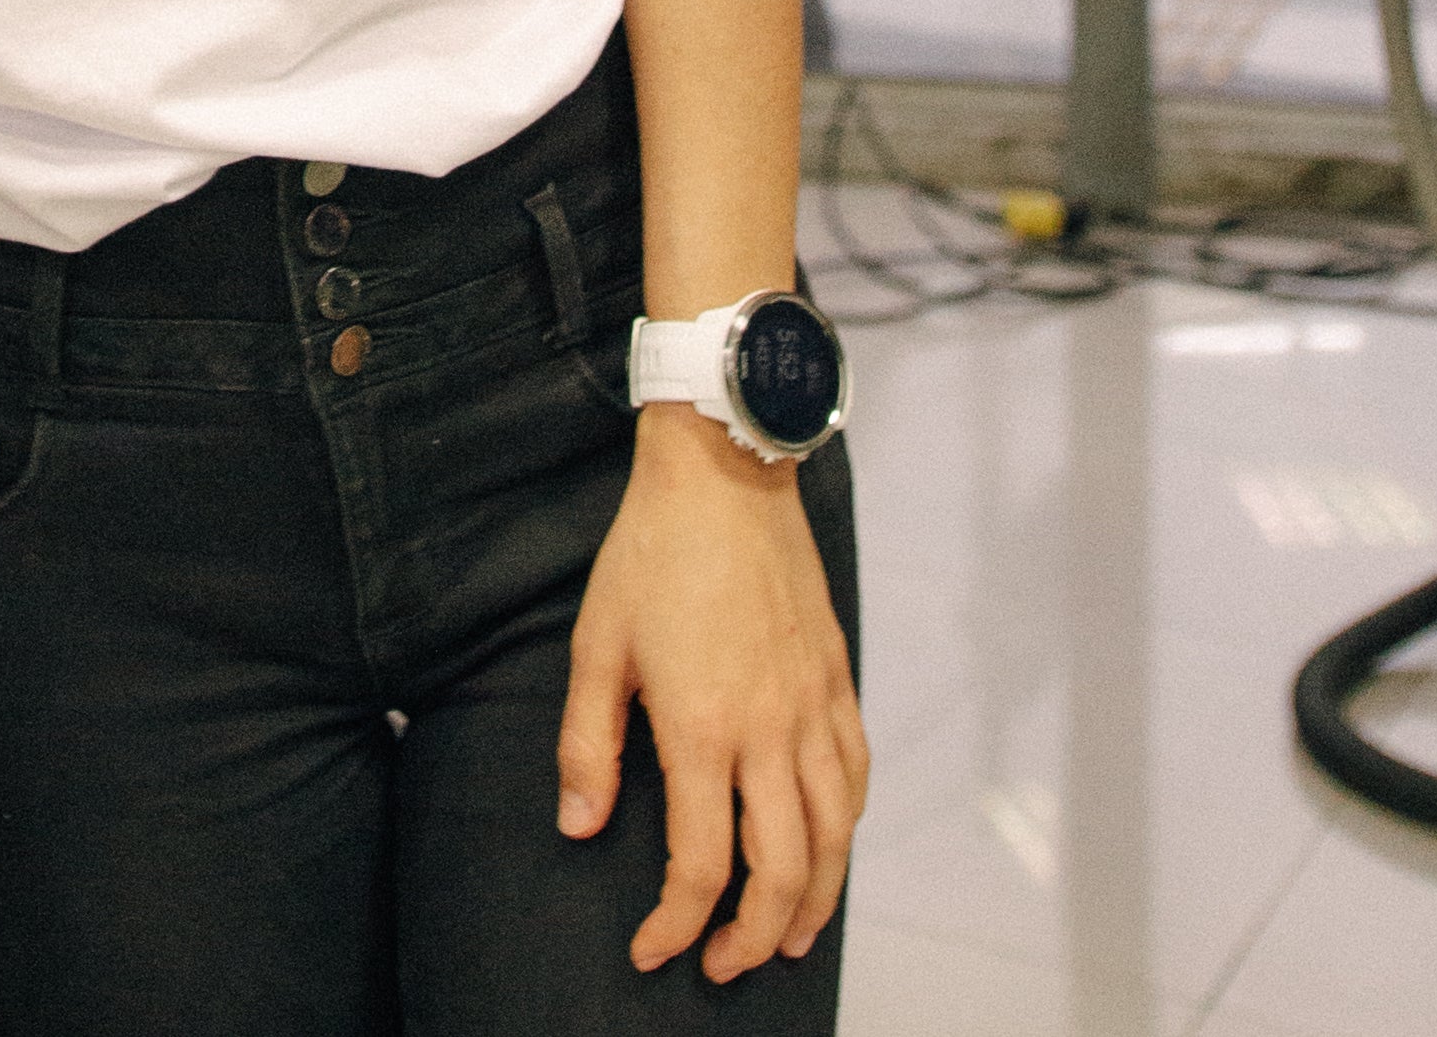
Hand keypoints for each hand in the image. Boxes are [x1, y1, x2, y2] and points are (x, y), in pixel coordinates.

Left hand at [556, 413, 867, 980]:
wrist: (723, 471)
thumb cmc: (650, 552)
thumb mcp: (596, 644)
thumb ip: (587, 745)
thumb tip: (581, 827)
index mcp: (702, 728)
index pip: (701, 865)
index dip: (679, 925)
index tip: (655, 951)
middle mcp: (770, 730)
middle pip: (783, 872)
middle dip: (752, 936)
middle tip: (724, 964)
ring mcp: (813, 706)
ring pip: (835, 837)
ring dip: (816, 902)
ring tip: (786, 936)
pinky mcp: (837, 679)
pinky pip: (855, 777)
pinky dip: (846, 831)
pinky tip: (828, 848)